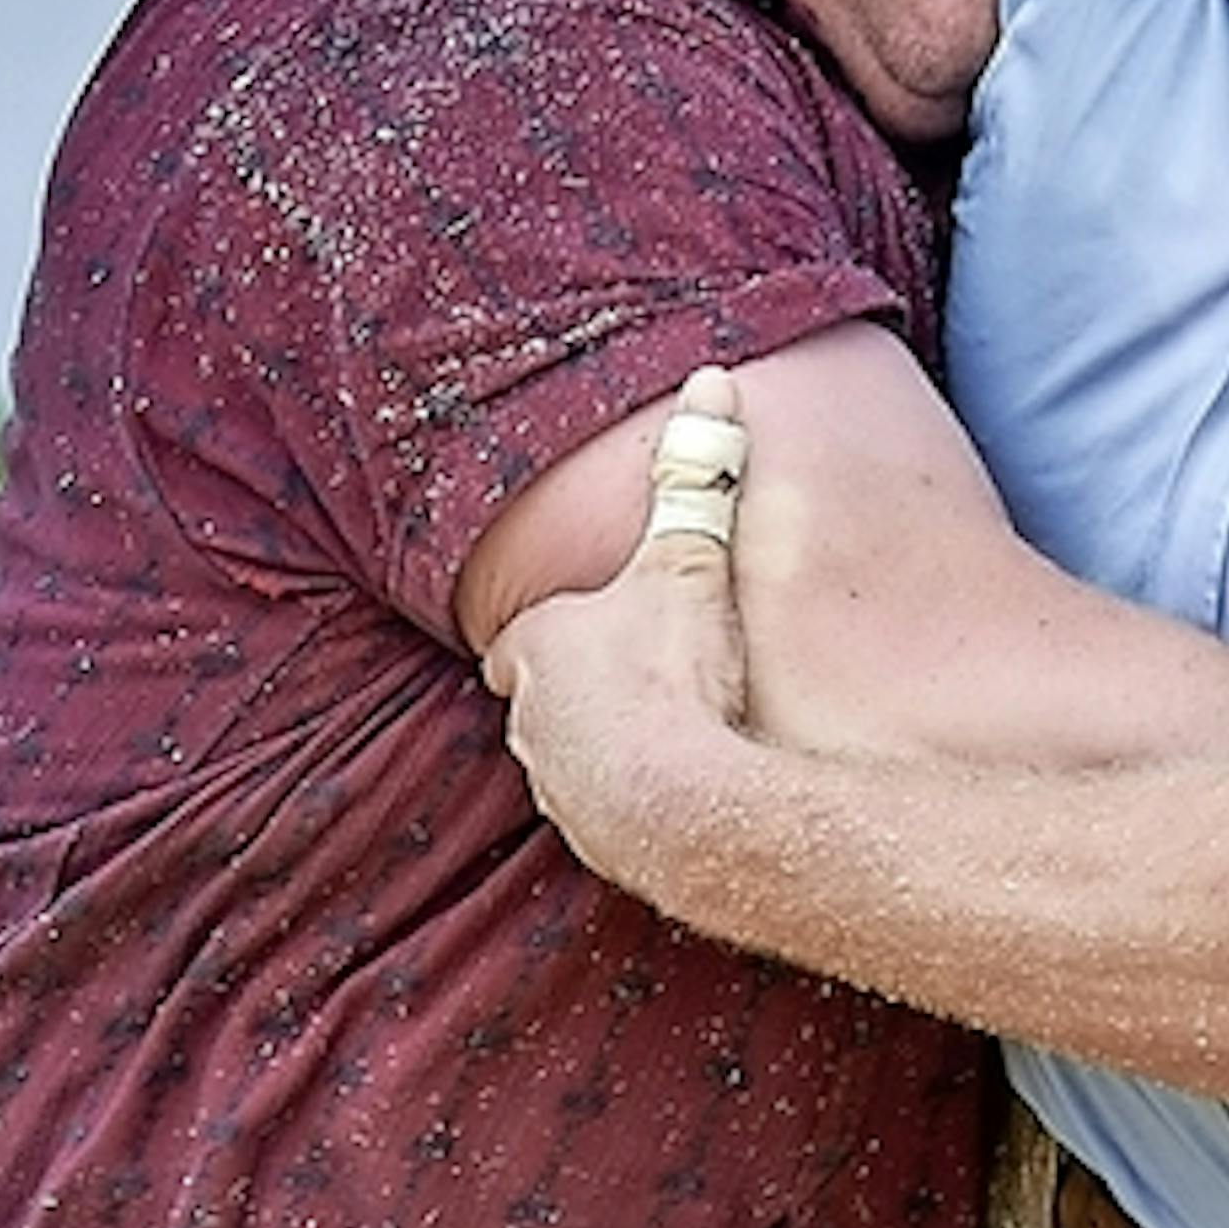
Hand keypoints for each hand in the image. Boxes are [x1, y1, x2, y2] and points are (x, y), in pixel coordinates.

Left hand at [486, 371, 754, 855]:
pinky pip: (606, 821)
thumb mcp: (689, 562)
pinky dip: (630, 810)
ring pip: (564, 767)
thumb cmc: (677, 677)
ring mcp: (561, 791)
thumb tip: (712, 381)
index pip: (515, 644)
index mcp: (541, 649)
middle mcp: (533, 724)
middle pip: (533, 708)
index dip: (539, 641)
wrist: (687, 807)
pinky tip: (673, 805)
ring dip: (597, 758)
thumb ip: (698, 476)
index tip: (559, 641)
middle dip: (566, 699)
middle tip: (616, 690)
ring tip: (650, 751)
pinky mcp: (597, 846)